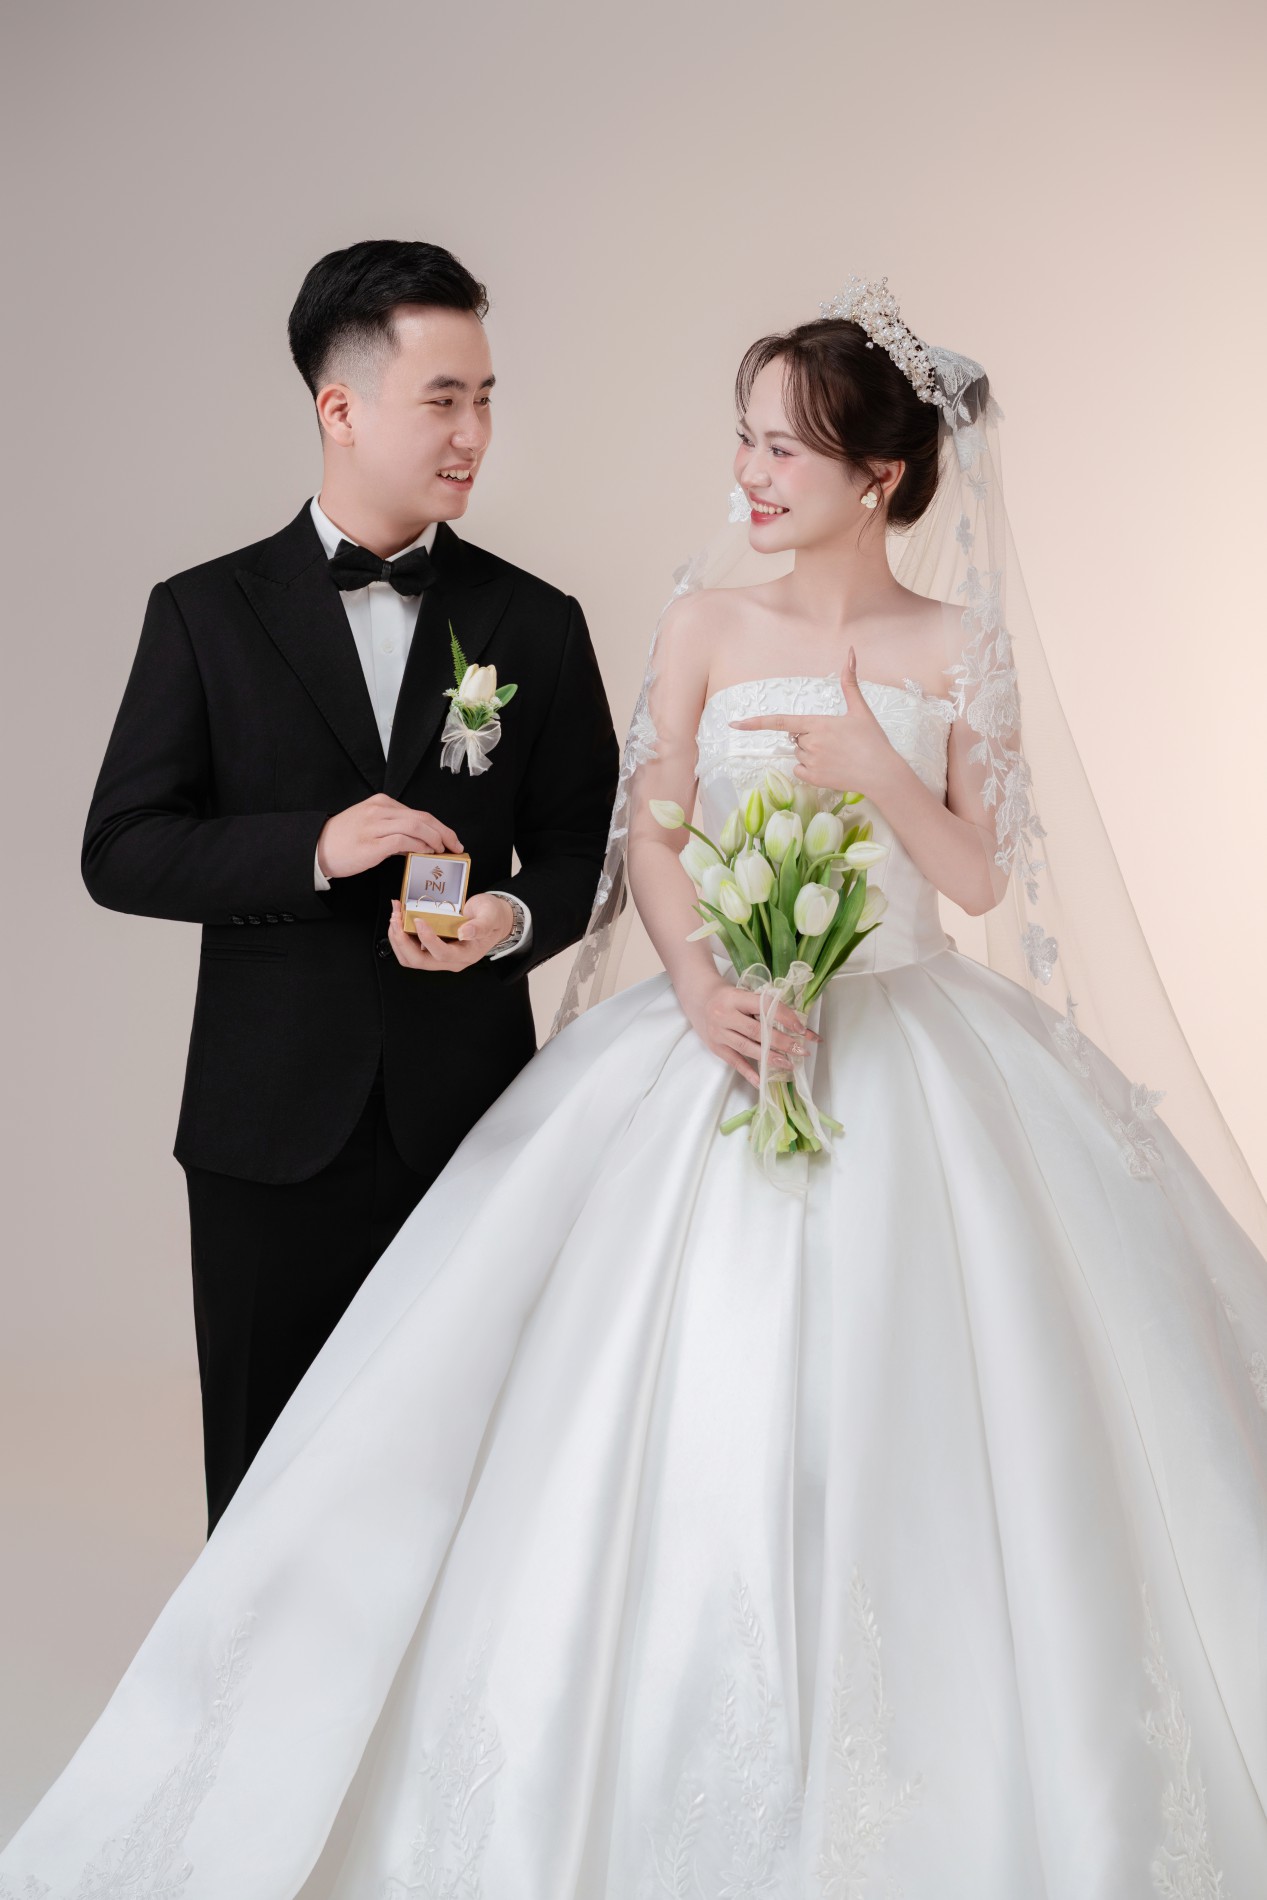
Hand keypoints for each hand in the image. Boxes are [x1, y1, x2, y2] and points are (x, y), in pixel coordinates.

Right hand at [317, 795, 462, 880]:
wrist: (317, 849)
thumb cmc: (343, 841)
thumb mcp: (370, 826)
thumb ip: (394, 829)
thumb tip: (419, 842)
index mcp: (381, 803)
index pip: (419, 813)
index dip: (440, 826)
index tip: (451, 839)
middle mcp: (380, 810)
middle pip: (423, 818)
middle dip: (444, 832)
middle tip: (455, 846)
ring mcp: (376, 825)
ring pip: (417, 826)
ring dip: (435, 839)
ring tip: (442, 851)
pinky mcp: (373, 843)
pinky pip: (404, 840)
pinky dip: (419, 846)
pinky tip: (425, 853)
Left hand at [386, 893, 513, 972]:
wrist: (493, 920)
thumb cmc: (492, 917)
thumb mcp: (490, 917)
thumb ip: (479, 926)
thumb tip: (464, 933)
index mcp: (466, 954)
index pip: (442, 954)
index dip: (427, 939)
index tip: (418, 920)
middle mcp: (451, 960)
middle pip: (419, 961)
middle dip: (402, 940)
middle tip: (396, 917)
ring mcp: (440, 957)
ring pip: (410, 958)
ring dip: (397, 939)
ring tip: (394, 916)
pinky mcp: (432, 950)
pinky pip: (411, 950)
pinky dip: (400, 936)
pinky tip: (399, 919)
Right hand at [681, 976, 818, 1088]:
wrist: (699, 999)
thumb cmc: (728, 997)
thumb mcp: (743, 995)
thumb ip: (763, 1007)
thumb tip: (794, 1025)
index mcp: (735, 998)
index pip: (765, 1006)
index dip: (785, 1018)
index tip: (802, 1029)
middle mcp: (725, 1015)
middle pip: (758, 1031)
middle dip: (783, 1042)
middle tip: (801, 1050)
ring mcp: (719, 1032)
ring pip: (748, 1048)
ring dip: (770, 1058)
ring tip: (788, 1064)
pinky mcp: (715, 1047)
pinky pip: (735, 1061)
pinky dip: (749, 1072)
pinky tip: (762, 1081)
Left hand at [728, 647, 892, 794]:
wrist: (881, 773)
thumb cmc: (872, 740)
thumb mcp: (860, 709)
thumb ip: (850, 682)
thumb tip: (851, 652)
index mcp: (818, 723)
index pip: (780, 721)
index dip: (755, 722)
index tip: (735, 724)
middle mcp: (810, 742)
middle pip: (796, 737)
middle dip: (809, 737)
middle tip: (835, 741)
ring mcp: (811, 762)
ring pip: (799, 753)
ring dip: (811, 753)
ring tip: (836, 754)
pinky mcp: (813, 778)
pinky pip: (800, 770)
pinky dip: (810, 769)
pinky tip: (830, 767)